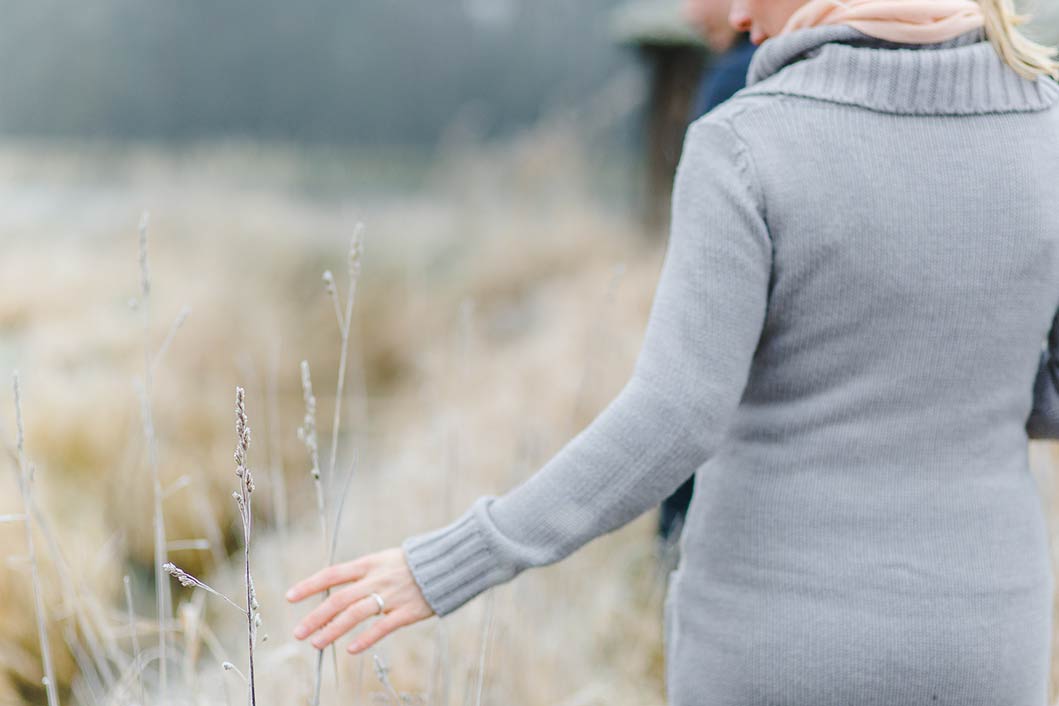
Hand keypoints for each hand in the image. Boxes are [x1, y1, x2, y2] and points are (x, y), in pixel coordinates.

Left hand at [285, 547, 434, 653]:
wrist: (449, 562)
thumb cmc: (415, 563)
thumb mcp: (385, 560)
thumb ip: (363, 574)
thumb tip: (337, 590)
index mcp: (370, 564)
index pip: (333, 574)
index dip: (310, 585)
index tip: (290, 597)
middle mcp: (377, 579)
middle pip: (339, 599)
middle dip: (315, 617)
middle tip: (298, 633)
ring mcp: (392, 595)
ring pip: (355, 614)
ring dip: (332, 630)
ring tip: (316, 644)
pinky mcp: (408, 611)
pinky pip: (383, 627)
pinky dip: (366, 639)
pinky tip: (351, 650)